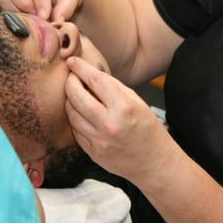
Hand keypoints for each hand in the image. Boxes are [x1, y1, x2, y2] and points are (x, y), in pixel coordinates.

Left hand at [64, 57, 169, 180]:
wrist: (153, 161)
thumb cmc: (148, 129)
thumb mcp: (137, 102)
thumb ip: (114, 88)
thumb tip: (90, 75)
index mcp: (124, 107)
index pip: (95, 80)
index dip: (81, 68)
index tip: (72, 61)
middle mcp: (109, 123)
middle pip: (77, 96)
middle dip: (69, 82)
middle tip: (70, 77)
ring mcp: (99, 140)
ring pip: (71, 114)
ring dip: (69, 101)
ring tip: (74, 95)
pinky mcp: (92, 152)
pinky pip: (75, 131)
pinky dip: (75, 119)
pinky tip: (80, 114)